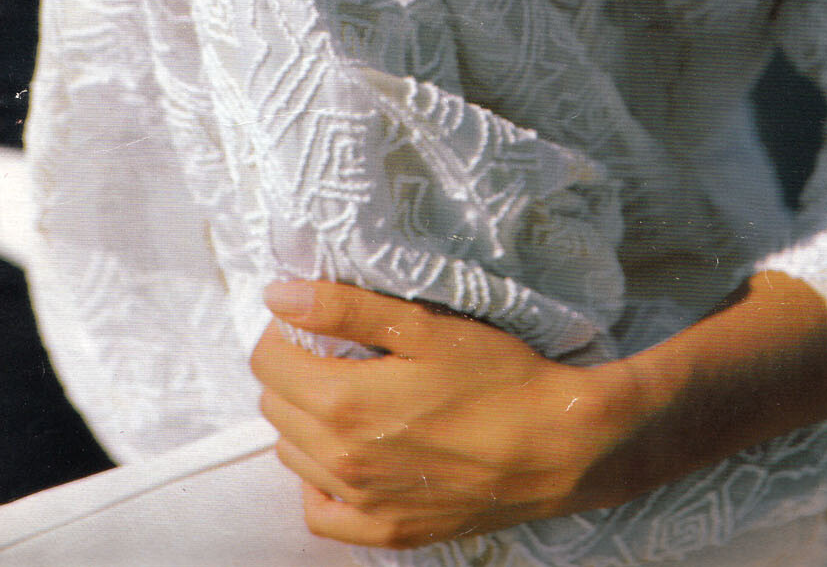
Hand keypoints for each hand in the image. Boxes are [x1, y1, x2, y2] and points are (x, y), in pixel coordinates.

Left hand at [252, 270, 826, 547]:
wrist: (557, 446)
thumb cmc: (499, 376)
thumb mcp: (426, 327)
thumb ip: (345, 309)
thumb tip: (278, 294)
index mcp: (344, 403)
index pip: (268, 360)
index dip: (285, 328)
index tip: (313, 317)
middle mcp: (340, 462)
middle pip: (275, 404)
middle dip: (295, 368)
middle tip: (339, 348)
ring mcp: (361, 505)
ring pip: (291, 454)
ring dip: (306, 418)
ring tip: (352, 393)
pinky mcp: (384, 534)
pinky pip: (319, 511)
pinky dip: (320, 480)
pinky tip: (352, 454)